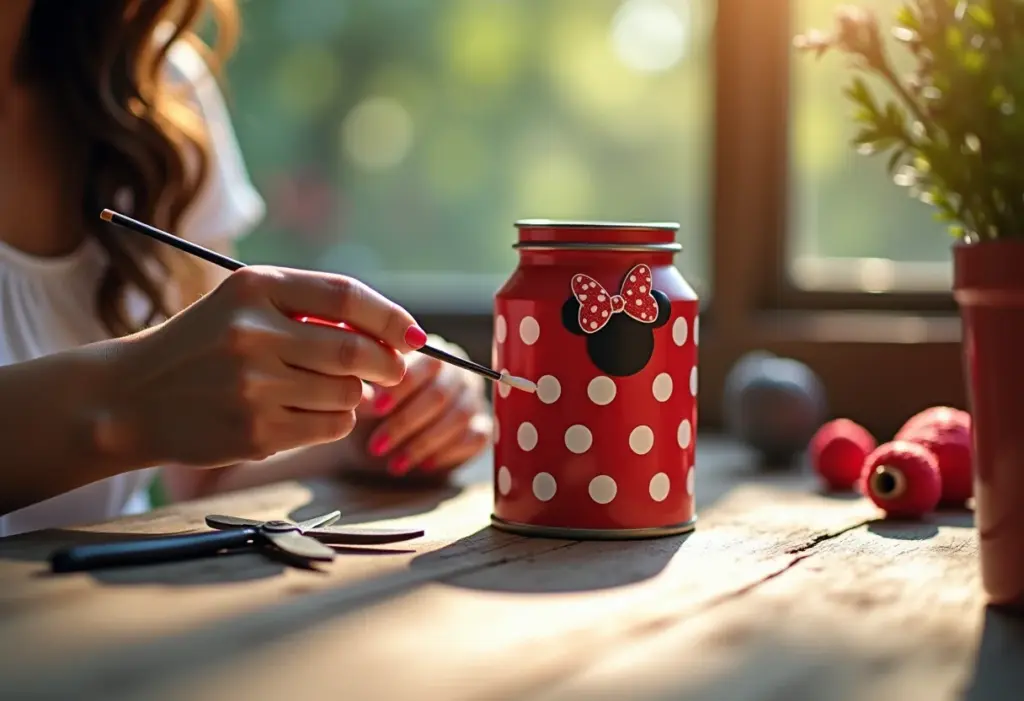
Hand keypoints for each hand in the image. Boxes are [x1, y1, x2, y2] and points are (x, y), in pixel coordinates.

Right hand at [101, 266, 426, 467]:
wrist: (133, 397)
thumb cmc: (205, 346)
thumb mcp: (246, 306)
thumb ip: (313, 310)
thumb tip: (396, 337)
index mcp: (253, 287)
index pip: (346, 296)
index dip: (391, 317)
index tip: (415, 335)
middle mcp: (253, 333)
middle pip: (356, 351)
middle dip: (387, 364)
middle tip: (391, 371)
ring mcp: (252, 385)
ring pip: (348, 394)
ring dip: (353, 395)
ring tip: (321, 389)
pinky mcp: (255, 431)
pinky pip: (330, 427)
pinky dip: (334, 422)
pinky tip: (304, 413)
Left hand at [358, 336, 490, 476]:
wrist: (387, 443)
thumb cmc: (375, 415)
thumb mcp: (366, 405)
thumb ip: (366, 396)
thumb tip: (362, 397)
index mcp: (431, 355)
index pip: (427, 362)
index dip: (402, 386)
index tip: (377, 409)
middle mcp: (457, 372)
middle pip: (441, 392)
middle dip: (406, 421)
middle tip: (377, 445)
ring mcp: (473, 399)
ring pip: (458, 417)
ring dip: (423, 443)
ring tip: (394, 464)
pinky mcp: (482, 427)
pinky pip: (474, 437)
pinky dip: (446, 452)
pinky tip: (422, 465)